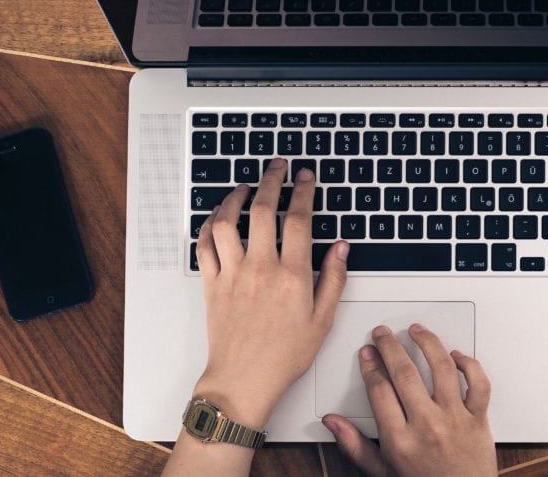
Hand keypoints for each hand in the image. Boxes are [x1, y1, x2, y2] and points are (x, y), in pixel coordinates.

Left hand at [192, 158, 349, 427]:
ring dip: (234, 197)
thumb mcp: (322, 321)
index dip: (303, 191)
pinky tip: (217, 217)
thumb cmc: (283, 356)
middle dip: (272, 180)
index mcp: (292, 276)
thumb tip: (342, 248)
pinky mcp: (212, 284)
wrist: (244, 380)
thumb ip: (334, 279)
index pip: (299, 220)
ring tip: (245, 187)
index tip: (305, 177)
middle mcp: (261, 268)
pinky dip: (209, 225)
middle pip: (263, 209)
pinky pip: (204, 245)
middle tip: (277, 167)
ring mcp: (232, 274)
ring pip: (227, 221)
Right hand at [322, 324, 496, 476]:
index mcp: (400, 440)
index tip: (367, 353)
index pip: (379, 390)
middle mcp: (427, 426)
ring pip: (442, 369)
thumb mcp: (382, 472)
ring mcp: (455, 420)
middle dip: (389, 346)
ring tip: (417, 331)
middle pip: (404, 373)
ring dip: (428, 343)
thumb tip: (333, 423)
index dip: (370, 366)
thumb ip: (355, 446)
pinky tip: (456, 355)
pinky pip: (478, 384)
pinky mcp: (479, 420)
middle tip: (383, 334)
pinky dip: (469, 365)